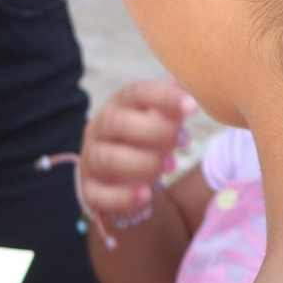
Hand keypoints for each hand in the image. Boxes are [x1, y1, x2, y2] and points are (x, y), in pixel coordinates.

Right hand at [79, 80, 197, 216]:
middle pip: (117, 122)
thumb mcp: (161, 119)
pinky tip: (147, 195)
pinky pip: (99, 194)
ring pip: (106, 158)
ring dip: (141, 162)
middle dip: (153, 131)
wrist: (123, 179)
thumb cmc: (146, 141)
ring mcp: (91, 159)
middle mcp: (100, 128)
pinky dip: (123, 196)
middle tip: (182, 141)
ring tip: (171, 166)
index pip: (136, 93)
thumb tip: (191, 85)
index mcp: (120, 105)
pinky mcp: (90, 190)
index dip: (164, 97)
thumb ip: (174, 104)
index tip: (193, 107)